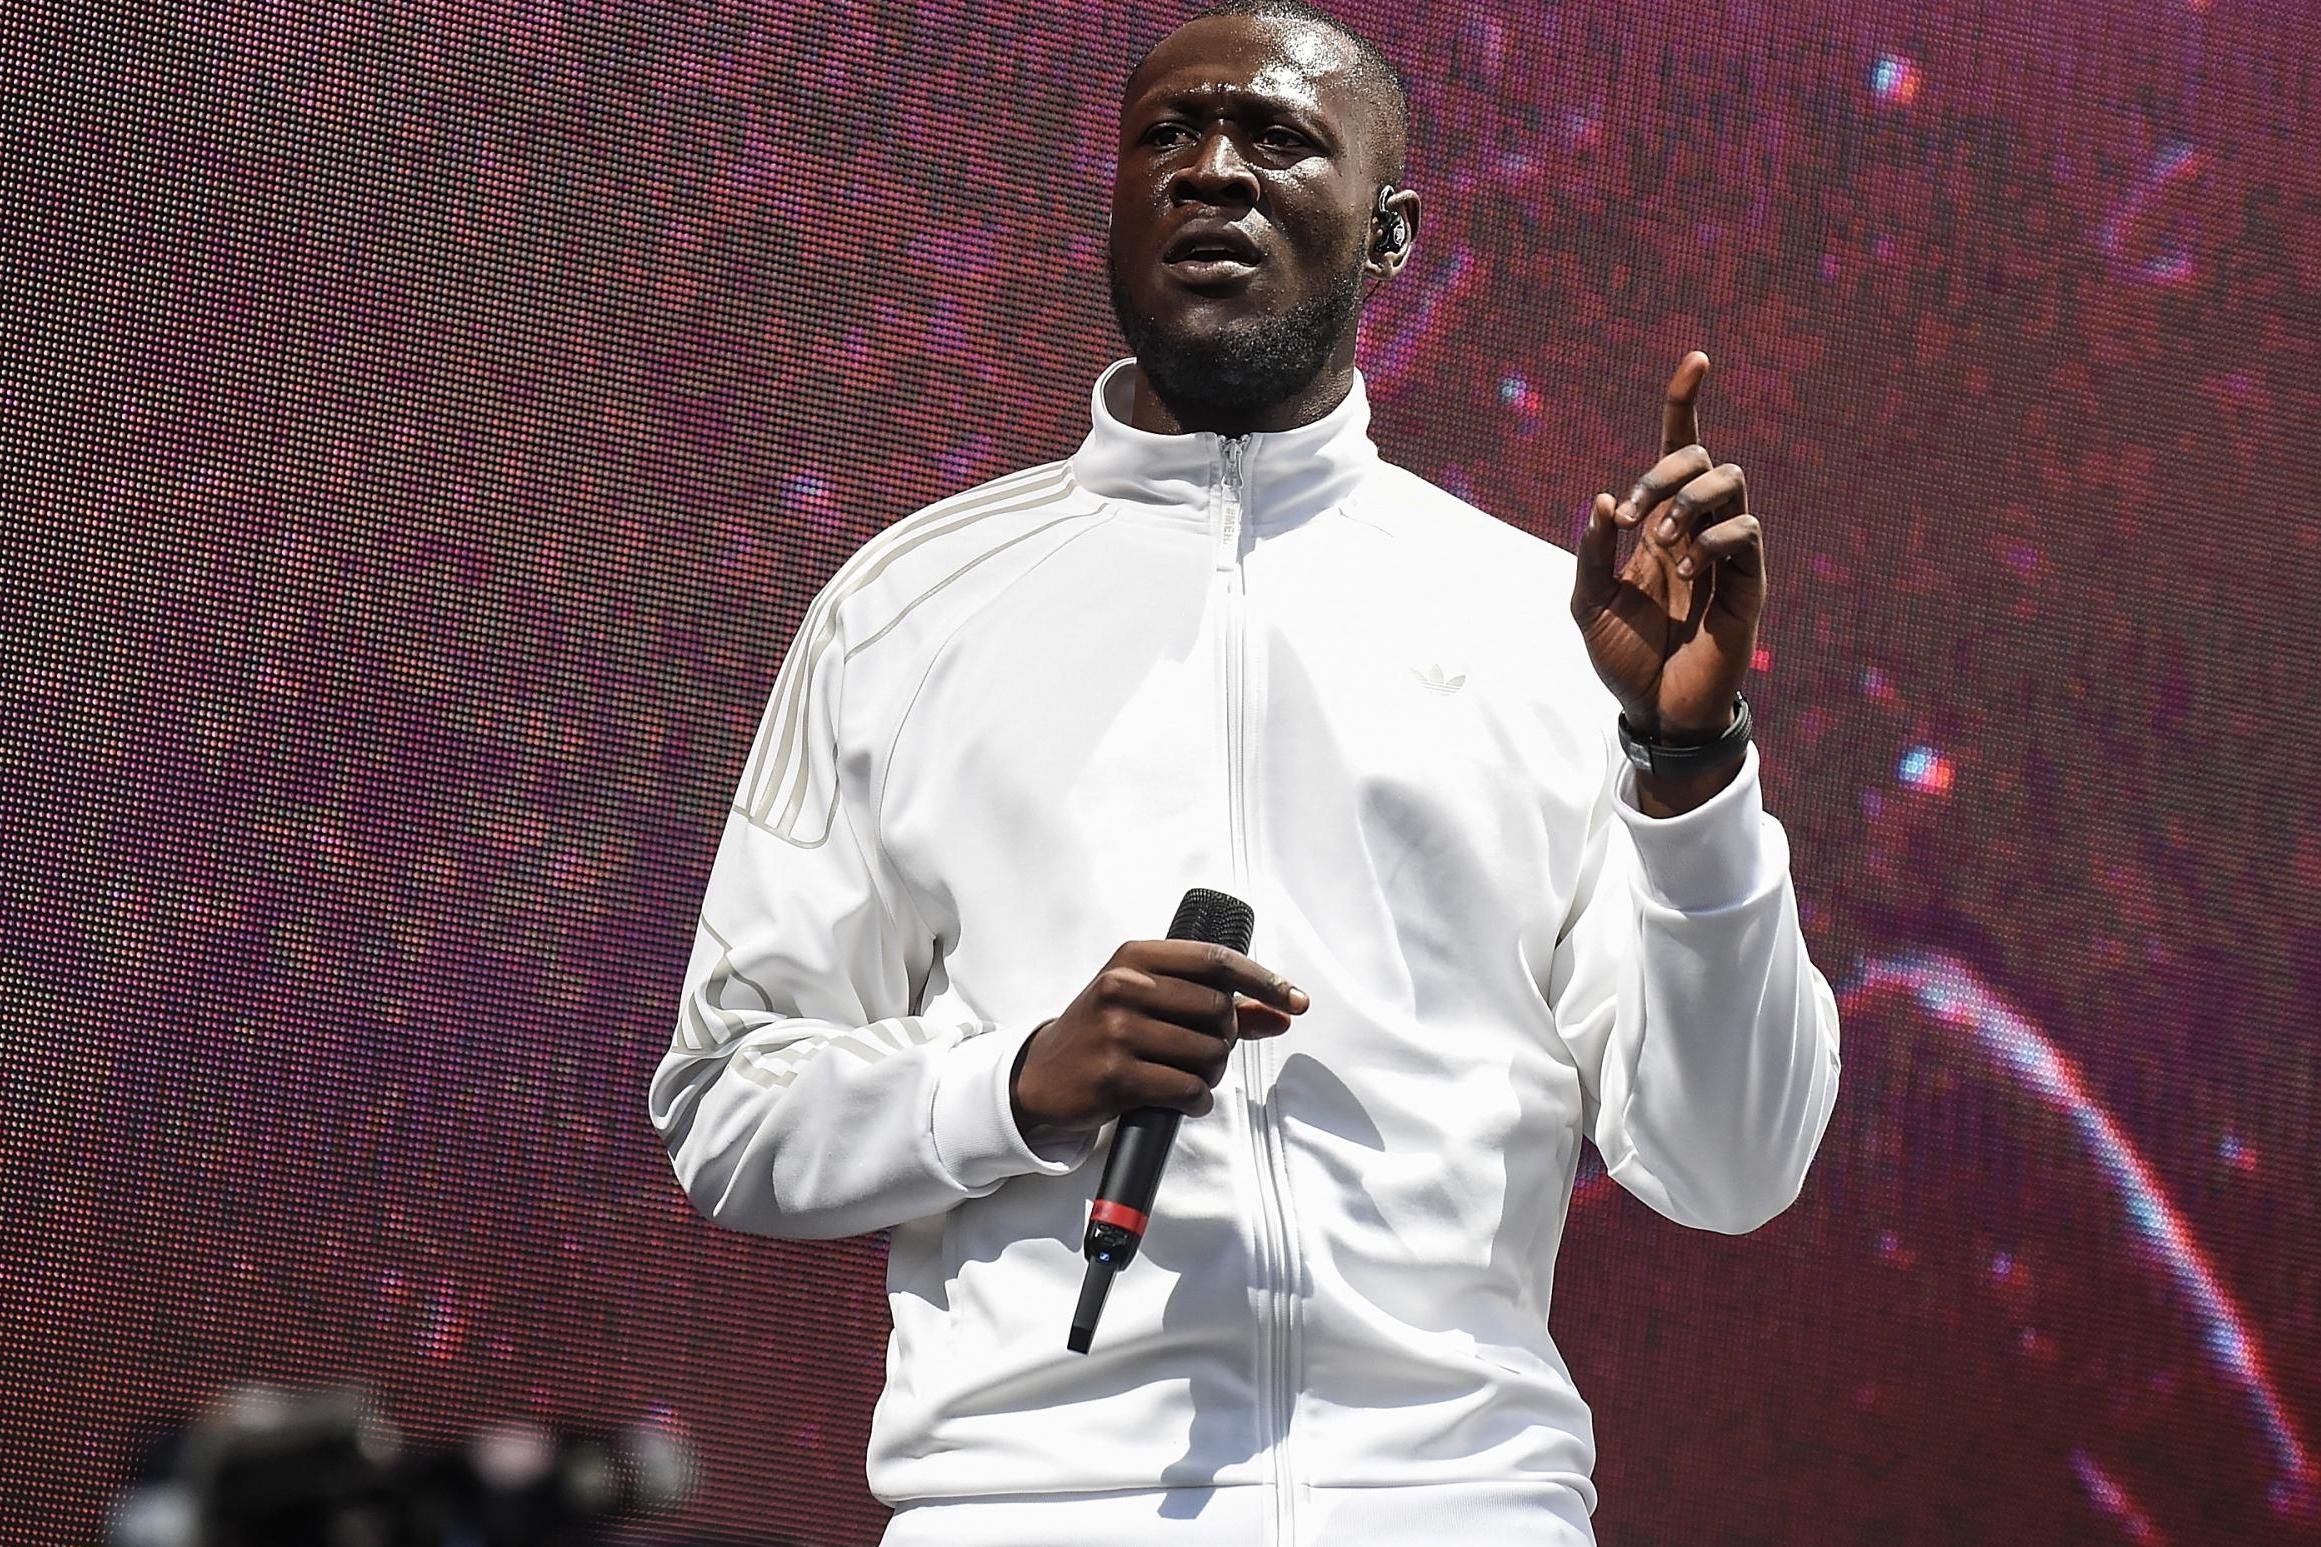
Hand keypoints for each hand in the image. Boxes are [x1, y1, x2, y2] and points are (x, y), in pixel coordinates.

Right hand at [1008, 940, 1308, 1146]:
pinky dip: (1199, 1100)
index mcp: (1135, 957)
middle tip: (1209, 1053)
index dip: (1263, 980)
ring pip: (1208, 1053)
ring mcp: (1117, 1031)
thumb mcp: (1150, 1003)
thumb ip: (1218, 1005)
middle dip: (1226, 1039)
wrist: (1041, 1077)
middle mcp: (1124, 986)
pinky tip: (1188, 1100)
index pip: (1216, 960)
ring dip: (1213, 1073)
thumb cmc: (1106, 1033)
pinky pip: (1188, 1089)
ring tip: (1193, 1077)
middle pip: (1219, 1011)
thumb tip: (1283, 1013)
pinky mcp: (1116, 1076)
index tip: (1294, 1000)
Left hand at [1570, 352, 1766, 778]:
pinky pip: (1745, 530)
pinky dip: (1712, 537)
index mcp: (1658, 526)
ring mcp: (1725, 553)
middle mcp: (1696, 530)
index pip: (1679, 450)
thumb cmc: (1624, 659)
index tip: (1697, 360)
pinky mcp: (1748, 582)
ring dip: (1688, 503)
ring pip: (1730, 483)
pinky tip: (1686, 569)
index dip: (1686, 403)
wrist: (1655, 712)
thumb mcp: (1587, 603)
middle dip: (1664, 471)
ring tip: (1661, 548)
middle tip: (1631, 517)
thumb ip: (1591, 552)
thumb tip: (1606, 500)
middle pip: (1702, 457)